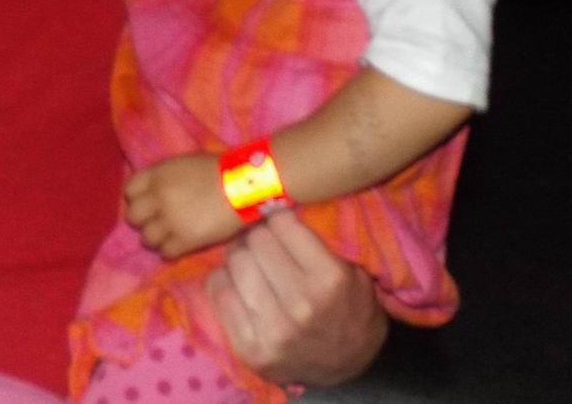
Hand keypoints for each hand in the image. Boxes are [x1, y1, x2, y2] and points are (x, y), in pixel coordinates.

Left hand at [124, 152, 241, 258]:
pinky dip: (170, 251)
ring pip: (146, 238)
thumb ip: (165, 178)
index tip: (147, 202)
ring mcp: (170, 220)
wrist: (243, 186)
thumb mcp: (184, 164)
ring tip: (169, 236)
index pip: (129, 190)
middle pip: (133, 217)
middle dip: (143, 220)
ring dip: (156, 238)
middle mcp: (158, 197)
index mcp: (157, 175)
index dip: (137, 198)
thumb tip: (154, 192)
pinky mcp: (185, 240)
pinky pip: (166, 252)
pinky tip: (179, 246)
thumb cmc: (218, 170)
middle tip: (157, 221)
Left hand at [207, 210, 385, 386]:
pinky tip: (238, 285)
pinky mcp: (250, 350)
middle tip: (261, 242)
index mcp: (329, 279)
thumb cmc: (351, 308)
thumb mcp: (351, 269)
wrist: (353, 367)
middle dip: (257, 237)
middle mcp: (301, 305)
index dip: (278, 220)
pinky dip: (225, 282)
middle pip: (255, 241)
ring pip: (234, 264)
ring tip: (250, 263)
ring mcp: (273, 331)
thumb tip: (272, 203)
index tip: (278, 224)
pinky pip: (219, 293)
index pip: (282, 224)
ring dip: (239, 258)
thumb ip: (317, 240)